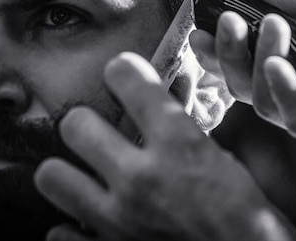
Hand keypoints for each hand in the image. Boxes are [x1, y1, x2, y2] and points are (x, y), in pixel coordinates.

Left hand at [34, 52, 295, 240]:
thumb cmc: (244, 216)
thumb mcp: (223, 159)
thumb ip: (183, 125)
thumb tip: (166, 89)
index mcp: (177, 144)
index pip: (124, 75)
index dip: (123, 72)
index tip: (123, 79)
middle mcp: (140, 178)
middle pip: (74, 124)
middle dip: (86, 123)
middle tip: (98, 133)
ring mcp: (118, 221)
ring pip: (50, 175)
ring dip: (67, 173)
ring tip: (85, 176)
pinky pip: (58, 232)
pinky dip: (71, 227)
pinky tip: (90, 222)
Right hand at [190, 0, 295, 171]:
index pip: (252, 54)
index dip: (224, 40)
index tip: (202, 18)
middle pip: (247, 82)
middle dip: (228, 54)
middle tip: (224, 23)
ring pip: (266, 103)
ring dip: (256, 67)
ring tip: (265, 31)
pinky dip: (285, 95)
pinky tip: (279, 68)